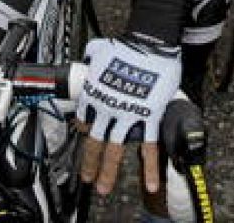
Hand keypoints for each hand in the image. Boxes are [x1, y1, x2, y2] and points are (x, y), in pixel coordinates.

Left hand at [78, 34, 180, 194]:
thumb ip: (94, 54)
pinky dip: (149, 167)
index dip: (83, 131)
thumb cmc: (127, 45)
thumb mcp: (101, 49)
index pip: (84, 119)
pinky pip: (148, 147)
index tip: (84, 138)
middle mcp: (106, 108)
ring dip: (107, 172)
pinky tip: (150, 183)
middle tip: (86, 177)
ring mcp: (126, 115)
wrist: (149, 45)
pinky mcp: (148, 117)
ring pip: (114, 150)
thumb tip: (92, 51)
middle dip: (88, 163)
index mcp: (94, 93)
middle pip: (94, 142)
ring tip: (103, 188)